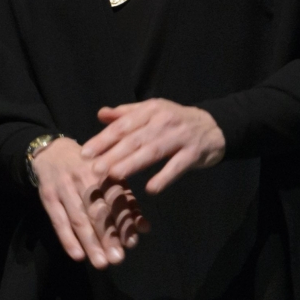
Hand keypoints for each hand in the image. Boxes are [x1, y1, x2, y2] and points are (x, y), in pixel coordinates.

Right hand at [29, 138, 148, 269]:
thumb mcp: (109, 177)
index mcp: (103, 172)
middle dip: (108, 236)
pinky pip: (58, 220)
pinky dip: (67, 238)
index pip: (115, 200)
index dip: (123, 221)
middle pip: (97, 211)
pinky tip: (77, 255)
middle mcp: (84, 178)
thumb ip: (127, 201)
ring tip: (101, 263)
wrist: (51, 150)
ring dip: (90, 242)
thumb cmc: (87, 168)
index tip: (131, 243)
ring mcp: (64, 187)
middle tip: (117, 259)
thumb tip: (144, 227)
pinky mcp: (48, 195)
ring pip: (78, 218)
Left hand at [81, 99, 225, 193]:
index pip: (122, 126)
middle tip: (95, 168)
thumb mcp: (151, 111)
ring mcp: (180, 137)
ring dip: (133, 164)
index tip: (85, 153)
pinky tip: (151, 189)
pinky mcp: (194, 153)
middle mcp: (163, 121)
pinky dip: (164, 177)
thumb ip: (125, 114)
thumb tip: (101, 114)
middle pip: (135, 139)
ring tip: (114, 175)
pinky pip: (177, 166)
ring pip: (153, 151)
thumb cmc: (174, 120)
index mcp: (149, 110)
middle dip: (113, 154)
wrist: (213, 126)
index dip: (103, 139)